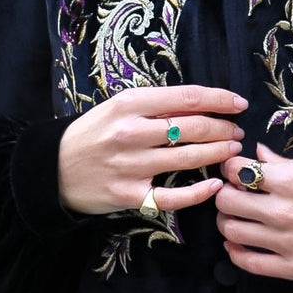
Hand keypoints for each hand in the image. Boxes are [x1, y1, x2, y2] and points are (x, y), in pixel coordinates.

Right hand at [57, 85, 247, 215]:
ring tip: (232, 150)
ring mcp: (131, 165)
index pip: (187, 97)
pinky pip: (173, 196)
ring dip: (218, 153)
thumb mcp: (118, 107)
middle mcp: (131, 132)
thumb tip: (200, 103)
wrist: (54, 168)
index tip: (238, 103)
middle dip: (223, 128)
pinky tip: (215, 185)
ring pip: (188, 157)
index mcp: (130, 104)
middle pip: (192, 127)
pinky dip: (198, 192)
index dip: (219, 100)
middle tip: (237, 131)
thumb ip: (155, 105)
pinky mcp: (130, 195)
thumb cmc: (93, 134)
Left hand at [215, 142, 292, 284]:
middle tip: (232, 196)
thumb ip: (285, 164)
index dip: (230, 170)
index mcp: (290, 181)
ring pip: (231, 232)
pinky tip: (238, 246)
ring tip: (235, 220)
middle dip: (224, 196)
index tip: (233, 172)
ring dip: (227, 224)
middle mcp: (282, 210)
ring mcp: (286, 242)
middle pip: (226, 202)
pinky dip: (236, 254)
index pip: (236, 171)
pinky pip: (249, 263)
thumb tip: (259, 153)